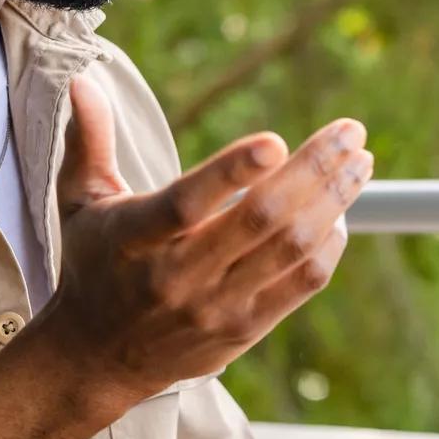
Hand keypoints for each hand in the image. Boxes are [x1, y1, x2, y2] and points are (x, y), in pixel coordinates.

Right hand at [41, 73, 370, 410]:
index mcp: (133, 238)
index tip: (275, 141)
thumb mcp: (79, 203)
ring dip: (334, 201)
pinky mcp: (242, 329)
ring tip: (359, 162)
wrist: (96, 357)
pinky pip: (302, 284)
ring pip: (291, 249)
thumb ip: (88, 141)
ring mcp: (214, 307)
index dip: (232, 172)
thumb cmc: (93, 264)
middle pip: (259, 219)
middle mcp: (176, 276)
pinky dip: (329, 245)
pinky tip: (339, 212)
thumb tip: (82, 81)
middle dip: (314, 170)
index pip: (187, 203)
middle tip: (350, 132)